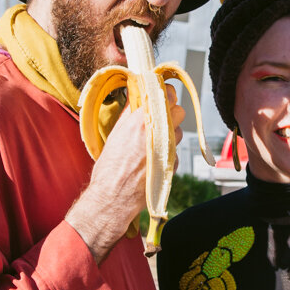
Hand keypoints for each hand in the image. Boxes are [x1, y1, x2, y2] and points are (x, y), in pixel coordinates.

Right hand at [67, 89, 185, 261]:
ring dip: (170, 135)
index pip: (167, 94)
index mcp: (141, 120)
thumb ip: (130, 111)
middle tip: (159, 119)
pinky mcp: (172, 164)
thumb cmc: (110, 166)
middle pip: (179, 112)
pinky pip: (175, 152)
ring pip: (178, 133)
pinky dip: (167, 153)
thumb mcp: (116, 132)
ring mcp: (168, 149)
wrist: (113, 196)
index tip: (163, 95)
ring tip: (151, 144)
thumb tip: (138, 93)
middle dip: (171, 114)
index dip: (166, 94)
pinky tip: (152, 160)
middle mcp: (158, 132)